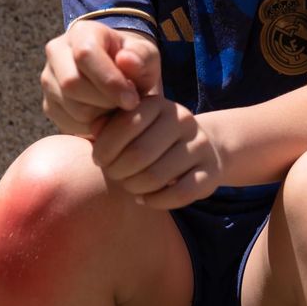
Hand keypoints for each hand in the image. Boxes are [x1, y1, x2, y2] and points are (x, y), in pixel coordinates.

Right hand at [40, 21, 161, 136]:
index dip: (109, 81)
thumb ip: (141, 57)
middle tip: (128, 105)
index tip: (132, 99)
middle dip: (105, 101)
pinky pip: (68, 123)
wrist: (118, 74)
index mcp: (81, 33)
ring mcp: (48, 79)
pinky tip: (106, 115)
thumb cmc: (134, 63)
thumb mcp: (146, 55)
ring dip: (101, 115)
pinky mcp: (49, 104)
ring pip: (71, 107)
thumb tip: (126, 60)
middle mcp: (57, 52)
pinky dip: (92, 126)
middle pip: (72, 83)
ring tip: (118, 107)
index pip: (85, 55)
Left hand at [91, 95, 222, 208]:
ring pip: (158, 176)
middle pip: (140, 153)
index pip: (126, 123)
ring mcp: (200, 145)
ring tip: (129, 186)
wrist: (200, 149)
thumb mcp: (130, 124)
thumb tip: (95, 129)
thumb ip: (108, 124)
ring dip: (135, 187)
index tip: (99, 160)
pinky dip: (156, 201)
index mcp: (158, 104)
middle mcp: (182, 120)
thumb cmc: (151, 137)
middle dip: (118, 171)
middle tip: (113, 176)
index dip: (105, 148)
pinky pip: (180, 194)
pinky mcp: (211, 171)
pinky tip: (145, 199)